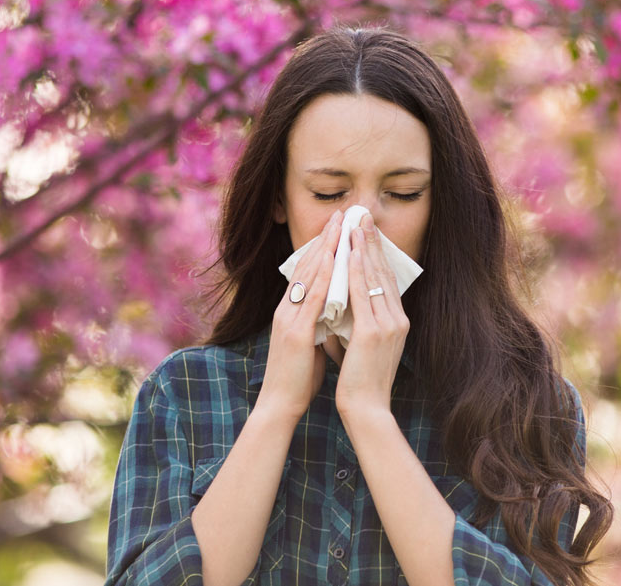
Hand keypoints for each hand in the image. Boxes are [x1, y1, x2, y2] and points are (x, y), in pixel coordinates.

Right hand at [256, 210, 342, 423]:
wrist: (280, 405)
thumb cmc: (298, 376)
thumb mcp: (309, 342)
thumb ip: (318, 322)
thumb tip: (335, 310)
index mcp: (290, 311)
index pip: (306, 272)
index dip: (321, 248)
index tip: (337, 228)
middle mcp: (286, 309)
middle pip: (305, 266)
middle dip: (324, 239)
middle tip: (340, 215)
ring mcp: (288, 319)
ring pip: (308, 276)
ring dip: (325, 249)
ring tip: (339, 227)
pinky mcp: (295, 332)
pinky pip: (311, 299)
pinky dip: (323, 276)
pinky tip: (333, 260)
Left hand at [335, 213, 409, 416]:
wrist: (366, 409)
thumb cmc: (361, 379)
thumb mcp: (363, 343)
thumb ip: (358, 321)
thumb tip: (343, 303)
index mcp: (396, 321)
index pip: (385, 279)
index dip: (375, 253)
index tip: (366, 230)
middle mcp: (397, 318)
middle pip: (382, 271)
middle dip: (371, 242)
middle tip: (362, 215)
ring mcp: (388, 324)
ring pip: (373, 277)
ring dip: (363, 248)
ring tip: (355, 224)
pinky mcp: (374, 332)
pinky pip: (363, 293)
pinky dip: (356, 270)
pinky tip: (349, 252)